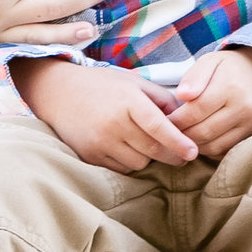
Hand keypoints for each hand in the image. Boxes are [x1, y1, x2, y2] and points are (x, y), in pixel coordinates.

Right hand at [18, 59, 199, 172]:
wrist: (58, 93)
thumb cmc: (102, 86)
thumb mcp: (133, 82)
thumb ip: (161, 98)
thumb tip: (185, 118)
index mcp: (127, 100)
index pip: (159, 126)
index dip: (179, 142)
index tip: (194, 153)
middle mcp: (113, 122)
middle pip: (153, 150)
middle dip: (172, 156)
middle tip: (183, 156)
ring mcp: (100, 141)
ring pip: (139, 163)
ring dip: (148, 157)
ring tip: (145, 143)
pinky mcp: (90, 156)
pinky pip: (121, 168)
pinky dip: (130, 162)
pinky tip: (126, 148)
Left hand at [171, 46, 251, 159]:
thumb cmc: (231, 67)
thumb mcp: (211, 61)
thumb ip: (194, 76)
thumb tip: (181, 95)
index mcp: (230, 87)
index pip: (196, 110)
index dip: (176, 118)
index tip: (164, 119)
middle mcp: (244, 108)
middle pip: (203, 131)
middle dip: (181, 133)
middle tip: (167, 131)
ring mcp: (251, 124)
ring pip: (213, 145)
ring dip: (193, 144)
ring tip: (181, 135)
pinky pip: (224, 150)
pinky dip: (208, 148)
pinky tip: (198, 139)